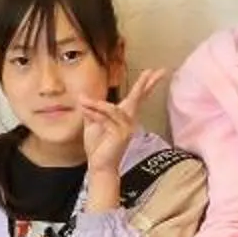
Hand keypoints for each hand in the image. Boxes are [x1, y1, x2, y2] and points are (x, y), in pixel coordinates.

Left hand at [78, 69, 165, 197]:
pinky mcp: (121, 135)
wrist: (99, 165)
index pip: (137, 97)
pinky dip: (94, 114)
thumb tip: (84, 96)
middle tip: (154, 71)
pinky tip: (85, 111)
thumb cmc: (98, 146)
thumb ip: (91, 110)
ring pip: (112, 109)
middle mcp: (129, 121)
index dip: (146, 84)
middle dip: (144, 84)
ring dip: (96, 105)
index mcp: (124, 116)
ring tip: (83, 101)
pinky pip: (106, 119)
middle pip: (138, 98)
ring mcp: (127, 128)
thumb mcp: (92, 123)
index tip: (154, 71)